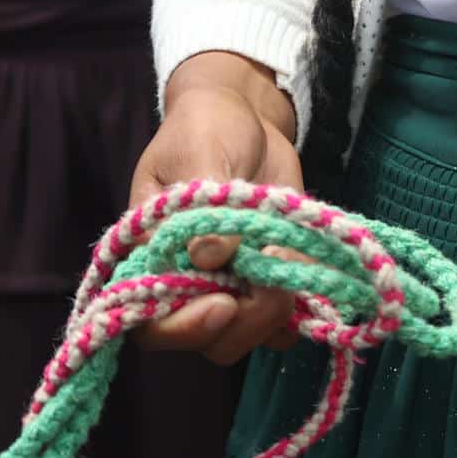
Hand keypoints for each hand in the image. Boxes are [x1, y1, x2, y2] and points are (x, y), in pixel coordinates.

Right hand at [129, 52, 306, 364]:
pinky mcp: (263, 284)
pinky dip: (298, 311)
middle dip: (242, 322)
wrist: (247, 118)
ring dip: (271, 317)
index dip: (182, 327)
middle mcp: (182, 282)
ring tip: (289, 269)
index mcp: (148, 255)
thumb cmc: (206, 126)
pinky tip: (308, 280)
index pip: (149, 319)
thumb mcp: (199, 150)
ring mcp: (224, 287)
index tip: (222, 305)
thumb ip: (204, 200)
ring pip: (242, 337)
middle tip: (273, 287)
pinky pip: (278, 324)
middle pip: (202, 338)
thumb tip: (210, 257)